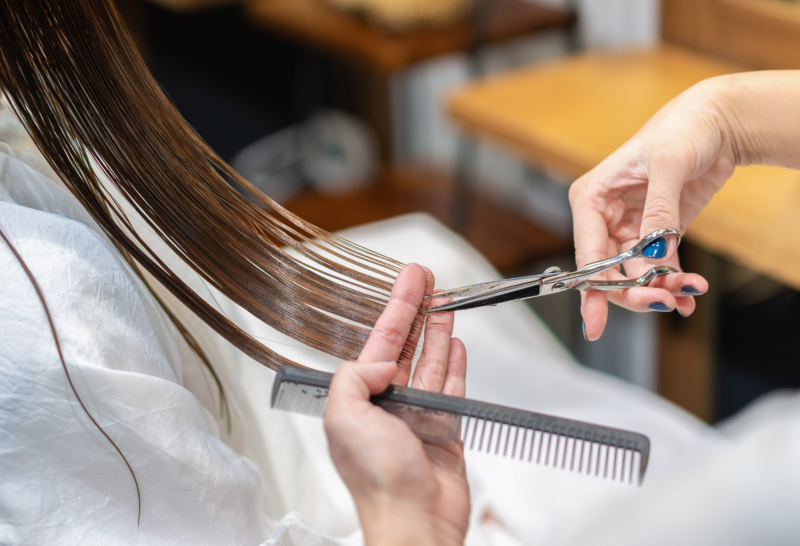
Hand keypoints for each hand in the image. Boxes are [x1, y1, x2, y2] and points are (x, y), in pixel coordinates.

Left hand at [324, 264, 468, 545]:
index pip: (381, 340)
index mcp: (360, 398)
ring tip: (446, 302)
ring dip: (437, 331)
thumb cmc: (377, 480)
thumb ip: (354, 377)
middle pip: (406, 345)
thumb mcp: (345, 417)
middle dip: (417, 310)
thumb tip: (382, 360)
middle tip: (428, 279)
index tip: (410, 279)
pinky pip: (452, 388)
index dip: (396, 307)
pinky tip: (455, 344)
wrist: (414, 521)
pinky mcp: (445, 431)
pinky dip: (455, 365)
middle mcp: (388, 403)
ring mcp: (418, 416)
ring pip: (430, 362)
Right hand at [568, 80, 728, 339]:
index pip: (588, 253)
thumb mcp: (669, 164)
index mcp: (592, 198)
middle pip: (609, 271)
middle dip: (634, 292)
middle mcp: (605, 216)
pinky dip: (673, 284)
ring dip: (660, 289)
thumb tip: (654, 253)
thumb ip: (658, 210)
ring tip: (689, 293)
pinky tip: (691, 292)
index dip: (591, 289)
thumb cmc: (684, 129)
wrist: (719, 123)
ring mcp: (630, 227)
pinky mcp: (657, 233)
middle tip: (664, 303)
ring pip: (635, 274)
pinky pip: (658, 268)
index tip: (594, 322)